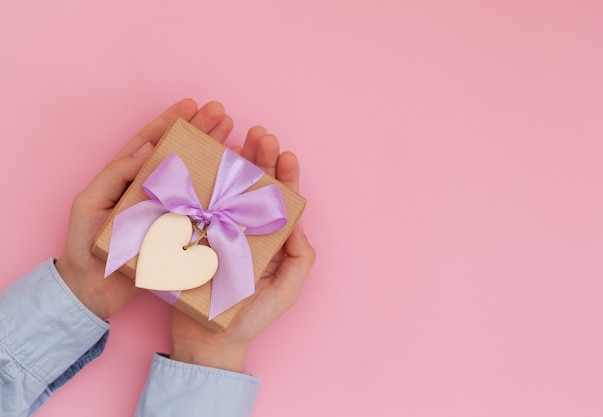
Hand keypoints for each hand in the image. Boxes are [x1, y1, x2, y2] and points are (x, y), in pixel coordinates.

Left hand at [55, 99, 233, 318]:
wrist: (94, 289)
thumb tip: (148, 149)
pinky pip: (201, 206)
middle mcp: (152, 189)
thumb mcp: (90, 204)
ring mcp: (168, 208)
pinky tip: (233, 178)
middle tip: (222, 114)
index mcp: (128, 178)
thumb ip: (115, 176)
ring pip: (194, 176)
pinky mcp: (180, 230)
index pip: (151, 142)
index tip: (191, 105)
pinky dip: (218, 192)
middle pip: (179, 153)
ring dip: (213, 154)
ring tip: (233, 134)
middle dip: (200, 131)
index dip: (170, 122)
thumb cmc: (85, 245)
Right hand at [170, 127, 315, 371]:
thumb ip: (301, 259)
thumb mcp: (287, 291)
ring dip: (234, 164)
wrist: (207, 340)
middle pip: (257, 188)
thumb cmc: (251, 318)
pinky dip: (205, 182)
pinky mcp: (196, 235)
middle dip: (261, 159)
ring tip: (237, 139)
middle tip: (260, 135)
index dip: (286, 176)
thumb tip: (299, 223)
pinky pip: (201, 204)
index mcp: (273, 240)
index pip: (283, 202)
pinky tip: (207, 163)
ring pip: (230, 190)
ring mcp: (221, 231)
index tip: (285, 154)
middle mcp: (248, 230)